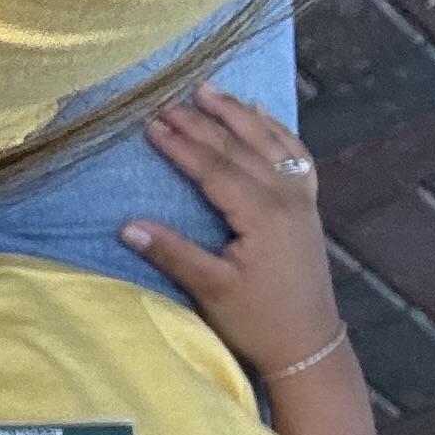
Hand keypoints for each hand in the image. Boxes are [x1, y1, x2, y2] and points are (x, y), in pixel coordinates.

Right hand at [119, 85, 348, 389]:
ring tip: (210, 90)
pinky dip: (276, 131)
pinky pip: (294, 155)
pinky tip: (260, 116)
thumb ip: (171, 252)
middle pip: (240, 148)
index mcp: (263, 214)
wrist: (308, 343)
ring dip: (238, 114)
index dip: (182, 145)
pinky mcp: (307, 206)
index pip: (215, 168)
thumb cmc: (257, 320)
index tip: (152, 124)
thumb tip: (127, 225)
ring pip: (269, 142)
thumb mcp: (210, 289)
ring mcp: (301, 198)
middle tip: (170, 101)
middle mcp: (286, 197)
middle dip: (203, 122)